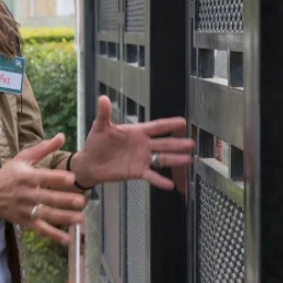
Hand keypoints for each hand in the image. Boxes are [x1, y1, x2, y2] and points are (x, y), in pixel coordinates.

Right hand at [0, 134, 86, 243]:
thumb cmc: (9, 174)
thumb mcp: (23, 158)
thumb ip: (43, 148)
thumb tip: (62, 136)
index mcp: (27, 176)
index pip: (44, 177)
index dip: (58, 178)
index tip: (72, 178)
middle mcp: (26, 194)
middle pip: (48, 198)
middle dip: (65, 200)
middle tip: (81, 201)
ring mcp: (26, 209)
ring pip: (47, 215)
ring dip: (64, 218)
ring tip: (80, 219)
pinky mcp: (25, 221)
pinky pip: (41, 229)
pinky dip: (53, 235)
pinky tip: (67, 240)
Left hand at [70, 96, 193, 189]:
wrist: (90, 162)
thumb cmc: (97, 142)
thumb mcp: (100, 126)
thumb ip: (104, 113)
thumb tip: (102, 98)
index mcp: (136, 132)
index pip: (156, 127)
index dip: (169, 124)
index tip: (182, 122)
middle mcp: (143, 145)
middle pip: (164, 143)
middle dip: (177, 143)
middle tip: (192, 143)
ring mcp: (142, 159)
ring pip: (162, 158)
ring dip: (175, 159)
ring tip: (188, 160)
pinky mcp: (137, 171)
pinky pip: (151, 176)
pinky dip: (160, 180)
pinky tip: (170, 184)